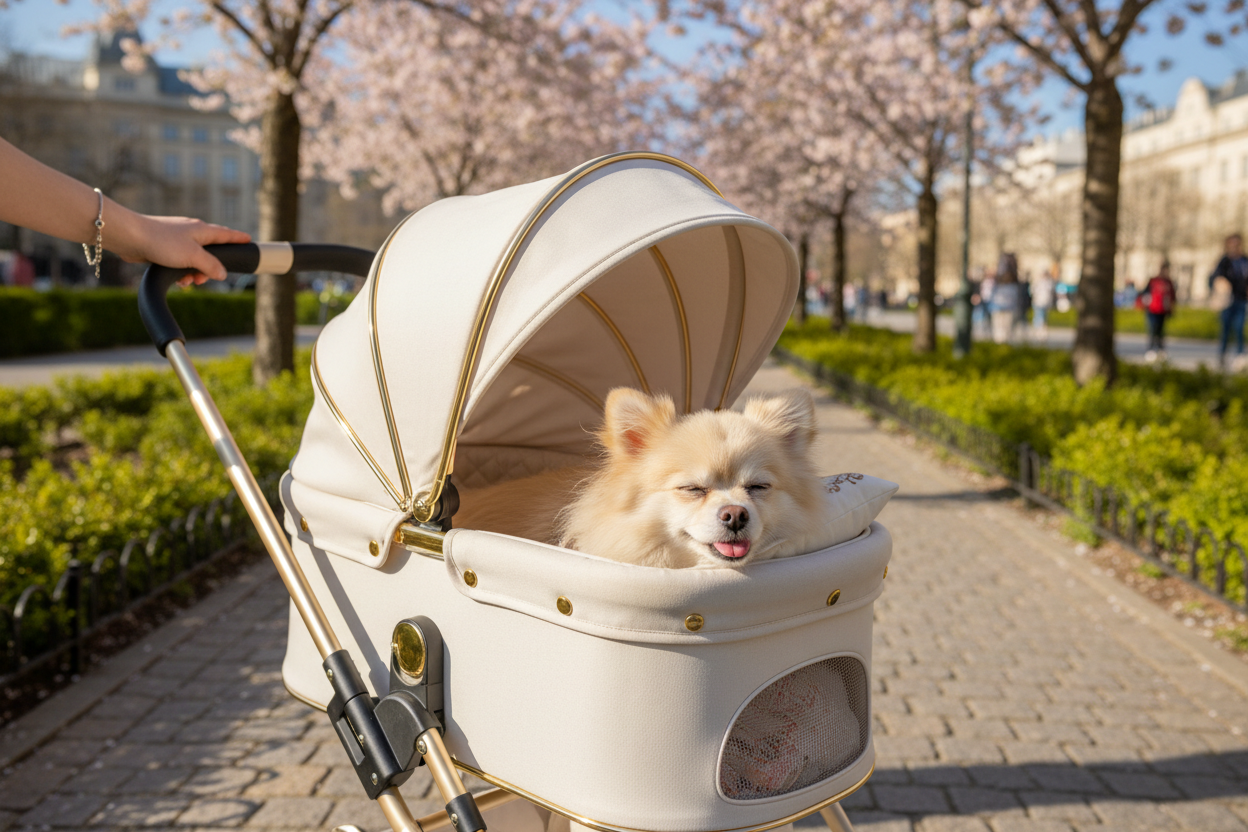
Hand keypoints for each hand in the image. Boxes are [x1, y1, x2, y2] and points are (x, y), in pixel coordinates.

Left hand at [110, 211, 250, 285]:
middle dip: (209, 269)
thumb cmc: (162, 241)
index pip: (226, 235)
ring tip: (187, 281)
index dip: (238, 239)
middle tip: (202, 280)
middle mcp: (191, 233)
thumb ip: (211, 265)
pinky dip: (181, 271)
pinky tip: (176, 279)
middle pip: (210, 252)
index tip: (248, 240)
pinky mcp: (165, 247)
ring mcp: (178, 240)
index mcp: (202, 230)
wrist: (131, 236)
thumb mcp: (193, 256)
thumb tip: (223, 273)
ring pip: (194, 259)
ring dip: (193, 273)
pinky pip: (180, 262)